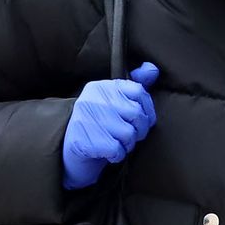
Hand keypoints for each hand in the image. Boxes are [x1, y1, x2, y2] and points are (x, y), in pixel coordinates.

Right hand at [62, 62, 160, 189]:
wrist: (72, 150)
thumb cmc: (100, 124)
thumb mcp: (116, 102)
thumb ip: (136, 86)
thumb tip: (152, 68)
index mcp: (102, 86)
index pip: (139, 91)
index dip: (148, 109)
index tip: (143, 119)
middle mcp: (92, 99)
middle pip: (137, 114)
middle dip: (139, 130)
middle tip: (129, 135)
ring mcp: (86, 118)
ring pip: (129, 133)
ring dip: (128, 145)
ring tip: (118, 143)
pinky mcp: (82, 140)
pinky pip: (116, 149)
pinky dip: (117, 155)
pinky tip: (109, 153)